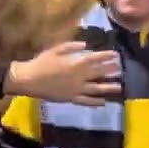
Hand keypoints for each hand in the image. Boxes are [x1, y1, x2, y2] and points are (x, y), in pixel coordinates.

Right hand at [5, 42, 120, 105]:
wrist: (28, 80)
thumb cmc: (41, 63)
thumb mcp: (55, 49)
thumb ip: (71, 47)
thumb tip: (85, 45)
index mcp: (75, 64)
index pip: (95, 59)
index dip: (106, 56)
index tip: (115, 55)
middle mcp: (79, 77)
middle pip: (98, 73)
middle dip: (109, 70)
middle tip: (120, 69)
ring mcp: (76, 89)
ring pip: (96, 88)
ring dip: (108, 87)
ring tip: (118, 86)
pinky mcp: (70, 98)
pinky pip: (85, 101)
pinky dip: (95, 102)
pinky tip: (103, 102)